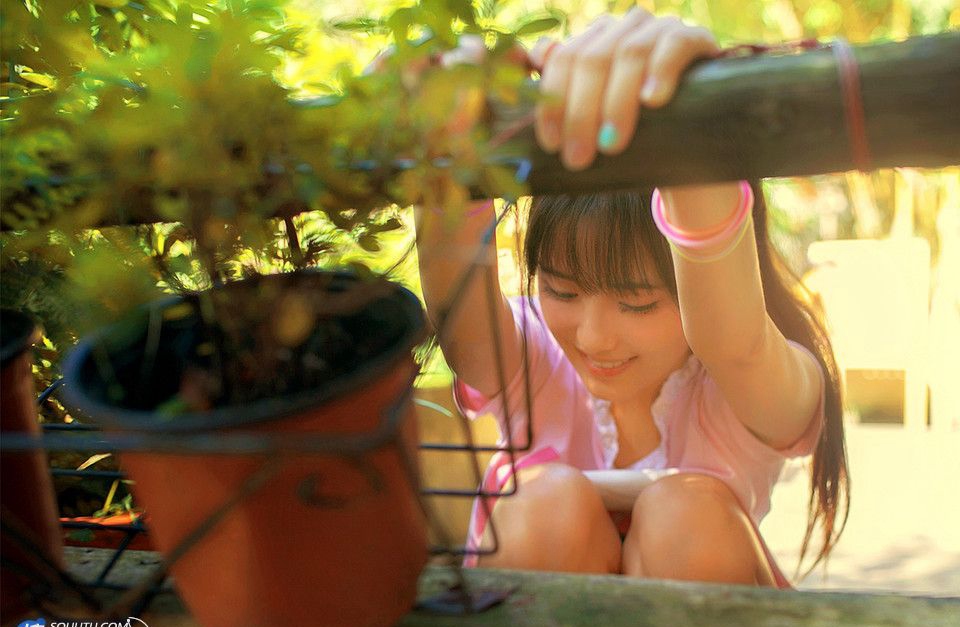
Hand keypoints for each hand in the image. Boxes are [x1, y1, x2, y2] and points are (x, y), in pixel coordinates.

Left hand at [532, 9, 718, 170]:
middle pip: (591, 60)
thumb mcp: (590, 122)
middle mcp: (622, 28)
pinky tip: (652, 101)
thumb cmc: (631, 135)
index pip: (561, 60)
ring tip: (611, 145)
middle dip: (581, 113)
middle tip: (578, 158)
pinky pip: (674, 46)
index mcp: (592, 41)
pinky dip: (661, 72)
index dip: (552, 102)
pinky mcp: (695, 39)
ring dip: (616, 103)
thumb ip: (551, 93)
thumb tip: (508, 57)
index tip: (551, 146)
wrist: (690, 145)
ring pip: (628, 55)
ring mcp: (659, 29)